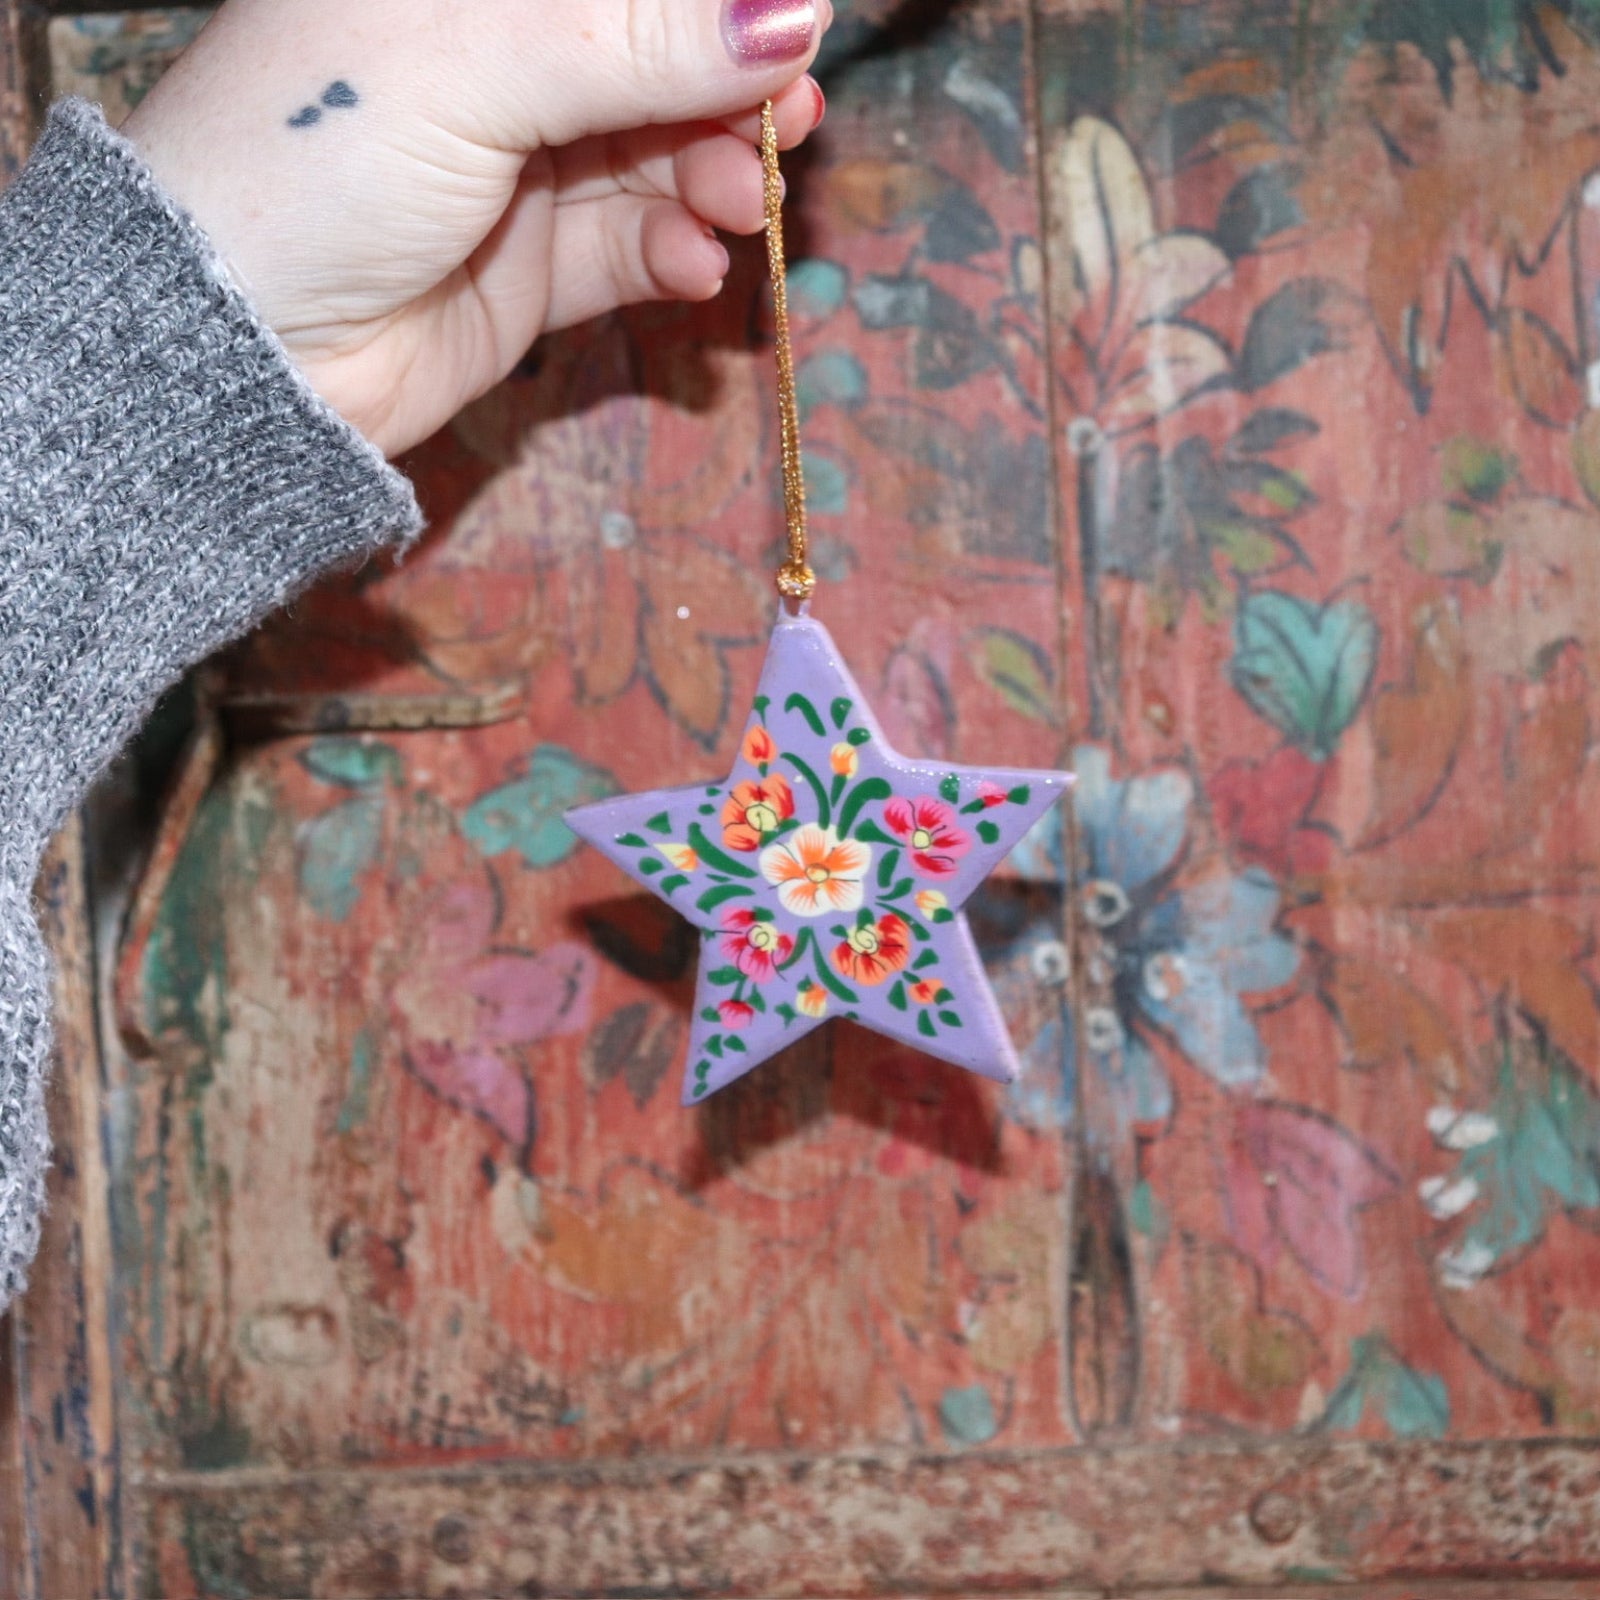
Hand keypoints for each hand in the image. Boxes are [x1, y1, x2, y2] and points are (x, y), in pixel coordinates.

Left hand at [123, 0, 828, 455]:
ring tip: (736, 208)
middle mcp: (488, 63)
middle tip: (784, 127)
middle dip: (725, 93)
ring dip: (707, 180)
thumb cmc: (319, 160)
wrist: (241, 352)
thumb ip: (640, 40)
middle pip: (648, 61)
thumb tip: (792, 11)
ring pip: (650, 157)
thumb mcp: (480, 67)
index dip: (711, 8)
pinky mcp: (526, 269)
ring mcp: (510, 170)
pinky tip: (692, 266)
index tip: (792, 33)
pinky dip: (670, 253)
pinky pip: (627, 247)